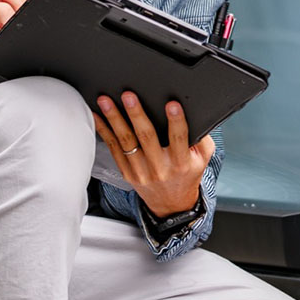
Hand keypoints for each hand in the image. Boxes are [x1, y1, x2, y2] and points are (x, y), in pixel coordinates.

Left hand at [93, 93, 214, 216]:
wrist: (171, 203)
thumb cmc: (187, 173)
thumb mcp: (202, 158)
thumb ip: (201, 137)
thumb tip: (194, 112)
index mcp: (181, 163)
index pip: (179, 139)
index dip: (176, 121)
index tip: (171, 104)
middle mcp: (160, 168)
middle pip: (146, 137)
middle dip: (137, 114)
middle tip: (128, 96)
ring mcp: (141, 171)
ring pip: (126, 141)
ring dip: (114, 119)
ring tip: (106, 101)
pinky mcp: (127, 172)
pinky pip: (113, 148)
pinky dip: (104, 130)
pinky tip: (97, 116)